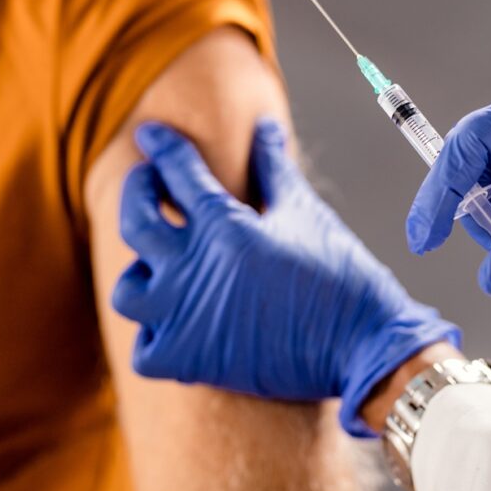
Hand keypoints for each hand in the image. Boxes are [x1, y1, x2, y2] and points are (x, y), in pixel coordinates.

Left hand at [113, 118, 459, 435]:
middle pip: (135, 219)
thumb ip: (273, 169)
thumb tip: (264, 127)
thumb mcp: (304, 212)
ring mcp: (187, 318)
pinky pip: (144, 350)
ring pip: (127, 291)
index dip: (162, 146)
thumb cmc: (339, 275)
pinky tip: (176, 324)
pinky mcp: (191, 362)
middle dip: (136, 191)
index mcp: (225, 226)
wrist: (363, 346)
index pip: (178, 169)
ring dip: (140, 275)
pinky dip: (155, 338)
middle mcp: (195, 269)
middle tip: (147, 183)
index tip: (152, 135)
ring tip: (160, 269)